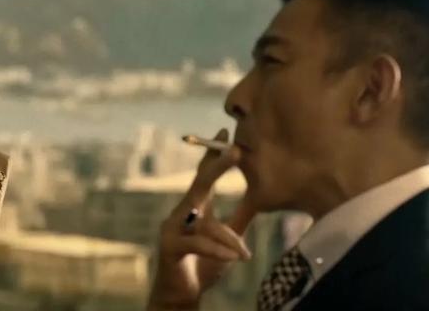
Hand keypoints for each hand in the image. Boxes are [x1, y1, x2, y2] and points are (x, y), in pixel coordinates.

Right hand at [147, 129, 256, 310]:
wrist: (181, 294)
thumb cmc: (202, 264)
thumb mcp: (225, 242)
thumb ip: (236, 222)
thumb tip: (258, 202)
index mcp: (195, 208)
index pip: (204, 176)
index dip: (213, 155)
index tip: (224, 133)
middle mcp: (181, 213)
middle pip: (199, 185)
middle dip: (216, 167)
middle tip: (235, 150)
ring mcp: (172, 229)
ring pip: (205, 222)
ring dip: (227, 239)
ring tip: (243, 255)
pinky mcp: (170, 247)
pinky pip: (198, 242)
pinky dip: (218, 250)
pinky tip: (234, 258)